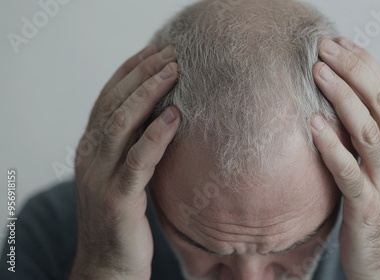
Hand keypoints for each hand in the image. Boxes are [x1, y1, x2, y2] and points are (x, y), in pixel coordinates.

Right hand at [70, 45, 179, 278]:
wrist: (109, 267)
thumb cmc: (124, 220)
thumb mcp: (124, 176)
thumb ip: (134, 148)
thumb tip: (165, 117)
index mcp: (91, 149)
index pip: (107, 99)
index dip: (129, 72)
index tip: (154, 51)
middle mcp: (90, 157)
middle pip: (114, 104)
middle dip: (142, 74)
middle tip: (169, 53)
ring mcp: (100, 177)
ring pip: (121, 124)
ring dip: (148, 94)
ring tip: (173, 72)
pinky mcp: (117, 199)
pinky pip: (138, 160)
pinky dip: (156, 135)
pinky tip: (175, 117)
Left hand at [310, 38, 379, 278]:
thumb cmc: (375, 207)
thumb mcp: (378, 164)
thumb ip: (366, 135)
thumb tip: (340, 100)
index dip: (366, 64)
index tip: (339, 44)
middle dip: (354, 70)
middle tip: (325, 48)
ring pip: (367, 130)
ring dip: (342, 97)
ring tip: (317, 72)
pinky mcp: (367, 206)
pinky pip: (349, 171)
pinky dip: (331, 145)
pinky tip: (313, 124)